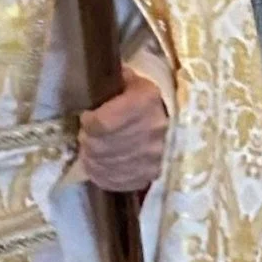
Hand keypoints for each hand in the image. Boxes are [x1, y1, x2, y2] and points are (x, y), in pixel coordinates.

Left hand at [79, 67, 166, 191]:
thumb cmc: (145, 96)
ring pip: (107, 165)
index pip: (104, 123)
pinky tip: (96, 166)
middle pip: (102, 146)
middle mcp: (152, 131)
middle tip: (85, 135)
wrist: (176, 117)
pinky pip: (117, 181)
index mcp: (145, 101)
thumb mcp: (131, 80)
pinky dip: (101, 175)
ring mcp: (153, 157)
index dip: (89, 122)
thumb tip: (92, 86)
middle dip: (87, 141)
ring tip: (90, 149)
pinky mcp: (151, 175)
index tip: (86, 117)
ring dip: (91, 158)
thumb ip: (111, 82)